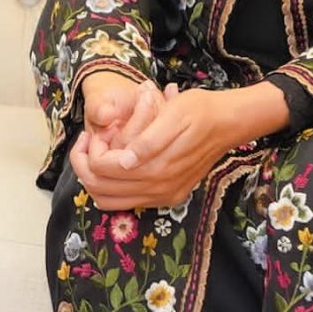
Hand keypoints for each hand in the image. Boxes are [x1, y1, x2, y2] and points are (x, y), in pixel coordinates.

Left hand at [73, 84, 287, 210]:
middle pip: (100, 189)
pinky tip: (116, 161)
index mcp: (158, 168)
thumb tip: (124, 161)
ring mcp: (164, 196)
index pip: (102, 169)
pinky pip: (127, 201)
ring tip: (98, 151)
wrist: (227, 123)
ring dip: (95, 177)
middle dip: (85, 165)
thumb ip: (147, 141)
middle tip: (89, 140)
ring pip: (109, 200)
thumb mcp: (173, 114)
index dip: (91, 150)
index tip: (96, 131)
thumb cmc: (198, 111)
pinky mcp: (168, 196)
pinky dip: (112, 185)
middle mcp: (159, 189)